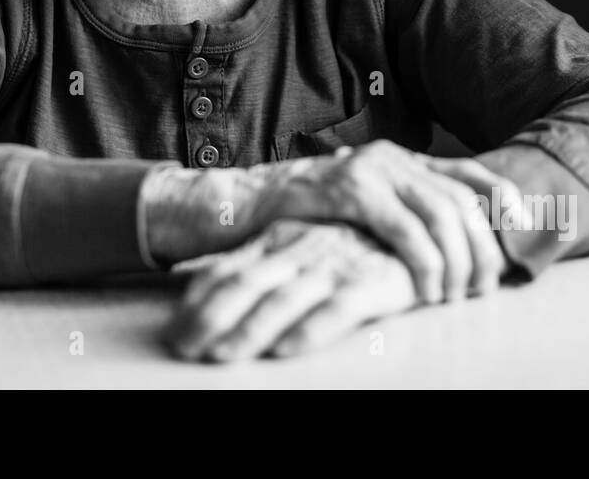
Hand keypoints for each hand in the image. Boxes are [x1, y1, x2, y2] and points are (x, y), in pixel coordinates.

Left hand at [165, 219, 417, 361]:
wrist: (415, 233)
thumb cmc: (344, 248)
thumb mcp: (289, 250)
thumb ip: (244, 264)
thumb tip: (185, 278)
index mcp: (276, 242)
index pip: (227, 271)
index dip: (196, 303)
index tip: (173, 332)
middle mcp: (299, 251)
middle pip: (247, 285)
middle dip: (211, 319)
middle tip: (186, 348)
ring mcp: (334, 265)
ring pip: (284, 299)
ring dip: (250, 329)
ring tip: (223, 355)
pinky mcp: (370, 283)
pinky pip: (337, 309)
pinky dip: (310, 329)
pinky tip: (286, 349)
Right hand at [274, 141, 529, 303]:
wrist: (249, 203)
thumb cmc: (307, 215)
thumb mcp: (361, 207)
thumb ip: (399, 212)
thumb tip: (447, 244)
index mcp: (400, 159)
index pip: (466, 172)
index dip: (501, 197)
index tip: (524, 225)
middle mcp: (392, 157)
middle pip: (460, 200)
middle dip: (480, 248)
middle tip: (482, 288)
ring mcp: (372, 170)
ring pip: (439, 214)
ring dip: (456, 261)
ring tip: (454, 295)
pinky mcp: (351, 190)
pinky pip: (404, 228)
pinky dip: (424, 262)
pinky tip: (427, 288)